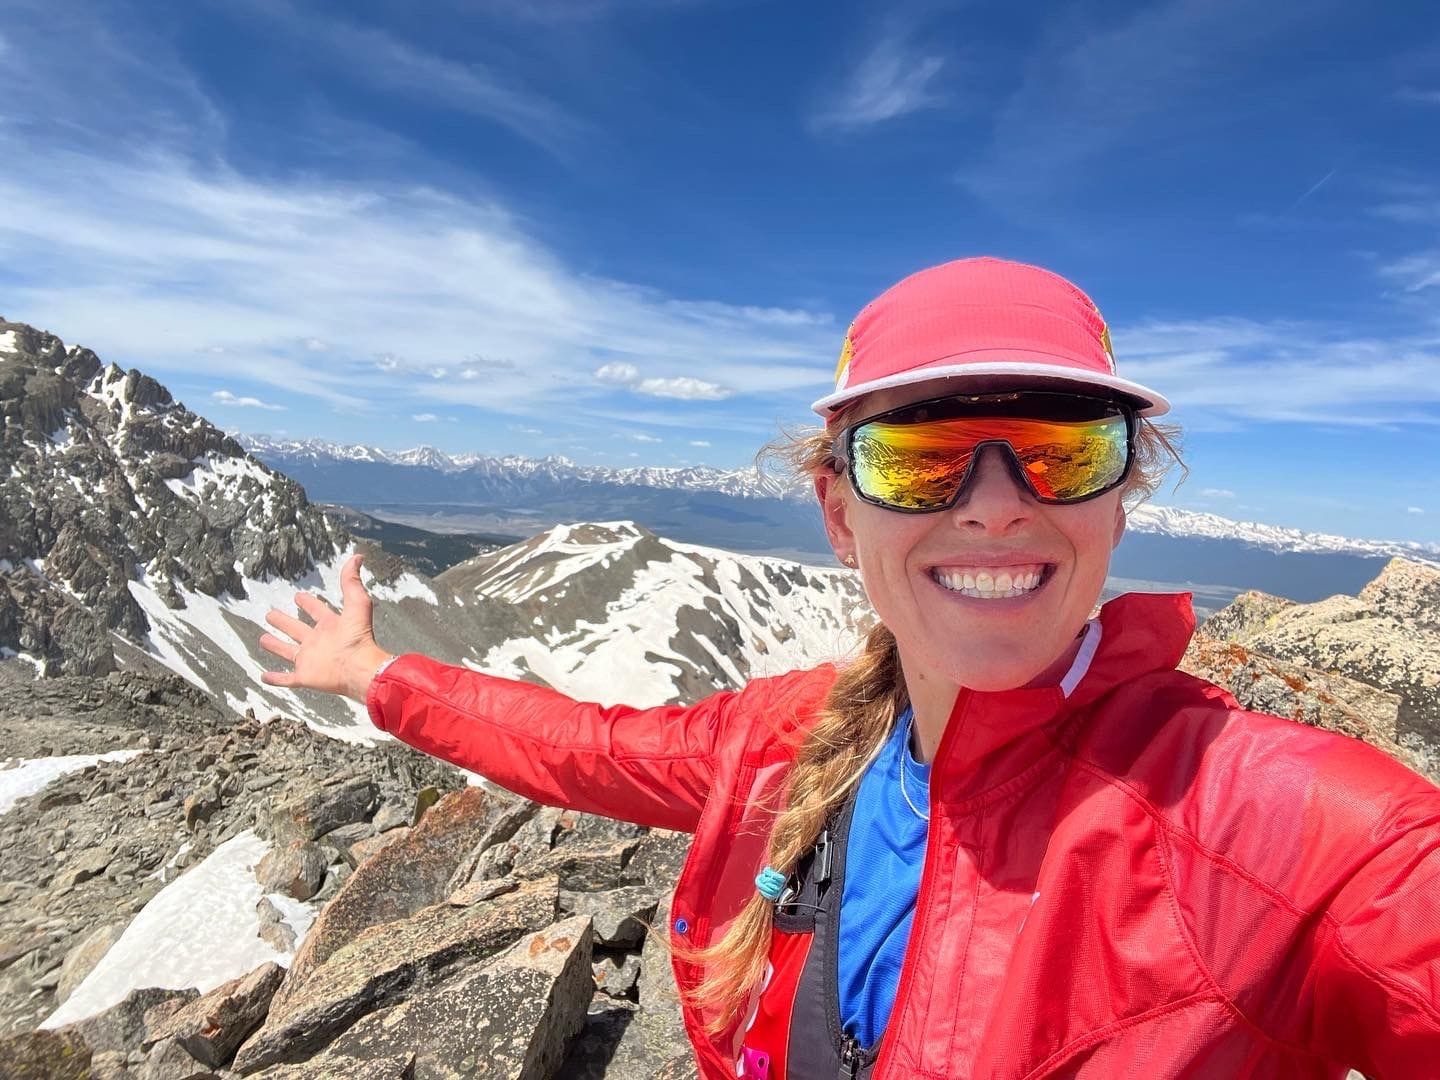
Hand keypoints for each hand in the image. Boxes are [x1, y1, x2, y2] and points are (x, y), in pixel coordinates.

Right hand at [259, 554, 392, 702]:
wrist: (359, 668)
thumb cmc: (360, 637)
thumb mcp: (357, 603)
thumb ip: (352, 581)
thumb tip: (357, 556)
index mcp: (331, 626)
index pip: (317, 611)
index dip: (308, 603)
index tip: (298, 596)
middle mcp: (319, 642)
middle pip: (297, 630)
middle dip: (284, 622)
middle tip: (270, 614)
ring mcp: (311, 660)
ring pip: (288, 652)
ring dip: (276, 646)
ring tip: (263, 639)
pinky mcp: (305, 676)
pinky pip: (286, 679)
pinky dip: (275, 678)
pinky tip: (263, 676)